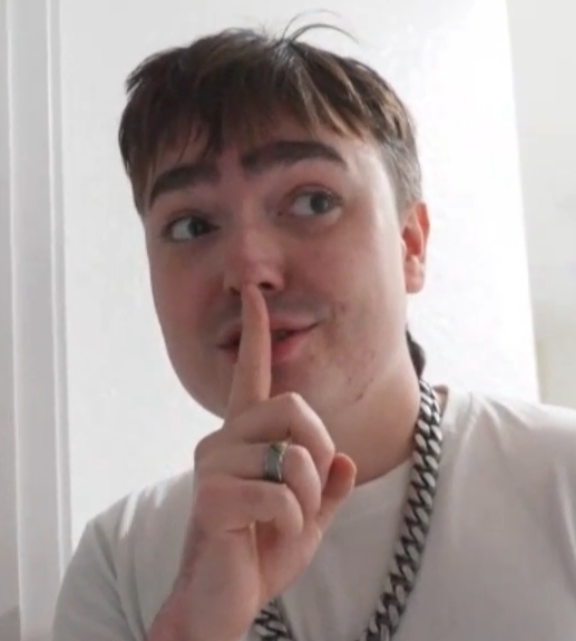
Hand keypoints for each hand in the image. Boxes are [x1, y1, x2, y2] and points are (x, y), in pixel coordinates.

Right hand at [148, 285, 355, 640]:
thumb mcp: (307, 518)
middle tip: (305, 491)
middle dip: (316, 451)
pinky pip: (282, 495)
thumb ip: (326, 487)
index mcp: (245, 437)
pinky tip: (270, 536)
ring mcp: (213, 465)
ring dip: (306, 498)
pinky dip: (294, 523)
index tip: (254, 295)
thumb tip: (344, 458)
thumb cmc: (260, 551)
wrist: (226, 599)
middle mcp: (223, 439)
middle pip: (293, 407)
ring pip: (292, 455)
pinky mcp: (212, 496)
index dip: (255, 332)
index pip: (250, 373)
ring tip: (284, 522)